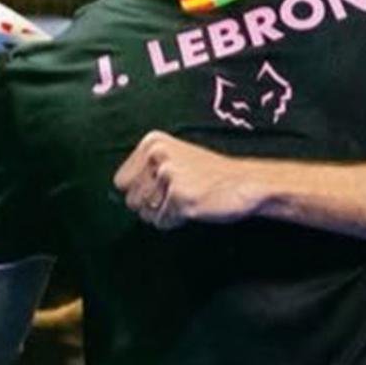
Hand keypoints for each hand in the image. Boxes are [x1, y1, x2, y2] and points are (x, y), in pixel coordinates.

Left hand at [113, 131, 260, 229]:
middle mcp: (157, 154)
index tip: (165, 186)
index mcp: (152, 142)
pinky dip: (176, 221)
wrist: (246, 182)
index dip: (141, 191)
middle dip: (151, 205)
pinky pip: (162, 222)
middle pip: (130, 199)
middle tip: (178, 194)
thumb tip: (119, 188)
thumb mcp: (173, 157)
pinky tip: (194, 207)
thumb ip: (144, 169)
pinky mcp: (179, 197)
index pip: (121, 182)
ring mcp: (168, 175)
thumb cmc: (209, 175)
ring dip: (164, 213)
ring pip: (144, 213)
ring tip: (187, 199)